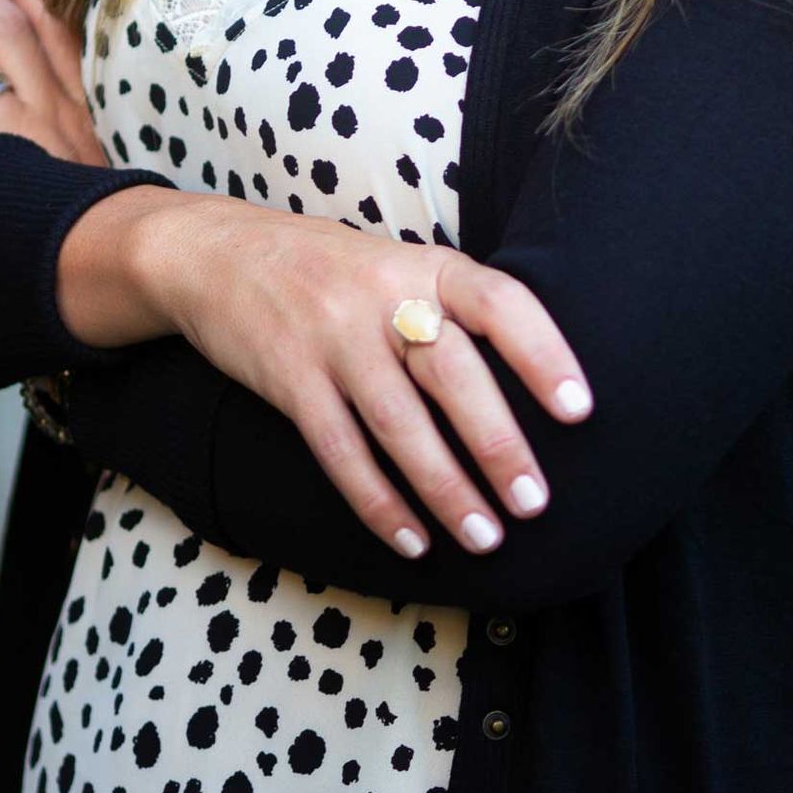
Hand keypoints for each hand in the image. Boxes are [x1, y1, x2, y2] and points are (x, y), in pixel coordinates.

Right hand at [129, 193, 594, 562]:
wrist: (215, 253)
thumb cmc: (330, 271)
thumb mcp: (398, 266)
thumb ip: (453, 310)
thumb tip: (536, 381)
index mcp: (426, 266)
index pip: (500, 303)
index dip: (543, 354)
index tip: (578, 410)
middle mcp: (383, 297)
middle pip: (452, 374)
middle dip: (497, 444)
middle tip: (535, 503)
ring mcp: (332, 338)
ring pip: (398, 423)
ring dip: (445, 488)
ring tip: (485, 537)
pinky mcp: (289, 379)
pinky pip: (340, 450)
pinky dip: (378, 502)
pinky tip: (412, 540)